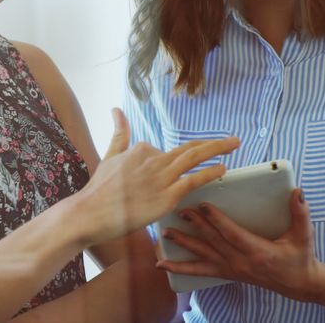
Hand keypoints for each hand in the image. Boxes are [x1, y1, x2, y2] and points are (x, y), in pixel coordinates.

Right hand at [72, 108, 240, 245]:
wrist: (90, 213)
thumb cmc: (98, 189)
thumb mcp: (109, 156)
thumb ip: (119, 133)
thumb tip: (116, 109)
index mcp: (141, 150)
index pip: (166, 152)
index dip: (175, 162)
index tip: (183, 169)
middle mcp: (153, 159)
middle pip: (190, 148)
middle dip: (214, 143)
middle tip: (234, 140)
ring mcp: (160, 178)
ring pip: (194, 159)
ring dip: (217, 150)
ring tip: (235, 145)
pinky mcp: (166, 197)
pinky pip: (192, 181)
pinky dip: (209, 173)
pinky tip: (222, 168)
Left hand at [156, 188, 322, 302]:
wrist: (299, 284)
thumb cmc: (300, 257)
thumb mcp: (304, 235)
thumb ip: (300, 213)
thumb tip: (297, 192)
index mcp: (258, 251)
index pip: (232, 234)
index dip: (217, 220)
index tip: (203, 205)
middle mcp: (241, 262)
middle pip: (213, 242)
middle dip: (195, 225)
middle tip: (179, 210)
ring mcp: (232, 269)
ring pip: (203, 256)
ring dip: (184, 244)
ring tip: (165, 234)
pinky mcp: (227, 273)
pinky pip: (200, 271)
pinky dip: (180, 269)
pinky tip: (163, 265)